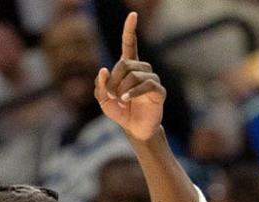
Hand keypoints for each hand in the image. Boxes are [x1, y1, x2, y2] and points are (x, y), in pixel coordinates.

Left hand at [95, 13, 165, 141]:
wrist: (134, 129)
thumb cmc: (121, 111)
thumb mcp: (103, 99)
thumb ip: (100, 86)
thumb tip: (103, 70)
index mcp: (129, 67)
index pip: (130, 44)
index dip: (130, 30)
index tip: (132, 14)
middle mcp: (142, 69)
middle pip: (124, 64)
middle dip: (113, 81)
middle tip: (112, 95)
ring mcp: (152, 78)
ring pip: (133, 75)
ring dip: (121, 89)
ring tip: (120, 100)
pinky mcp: (158, 91)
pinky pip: (145, 85)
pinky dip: (132, 93)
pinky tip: (125, 100)